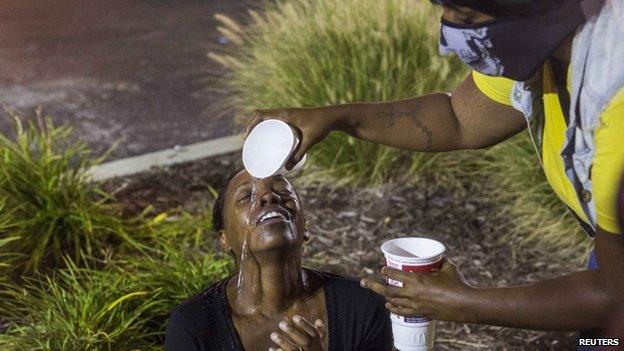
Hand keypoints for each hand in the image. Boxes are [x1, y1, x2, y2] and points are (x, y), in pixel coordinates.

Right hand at [245, 108, 335, 169]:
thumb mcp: (309, 140)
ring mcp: (287, 113)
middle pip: (260, 115)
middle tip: (247, 141)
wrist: (332, 116)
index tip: (247, 137)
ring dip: (257, 124)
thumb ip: (299, 154)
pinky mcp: (291, 117)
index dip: (250, 125)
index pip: (260, 114)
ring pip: (266, 115)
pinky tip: (266, 133)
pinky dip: (266, 123)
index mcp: (284, 114)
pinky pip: (273, 117)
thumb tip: (288, 169)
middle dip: (250, 126)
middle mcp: (283, 112)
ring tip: (253, 138)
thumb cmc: (321, 125)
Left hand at [268, 315, 325, 350]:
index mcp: (319, 347)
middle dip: (293, 331)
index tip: (294, 317)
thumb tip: (318, 320)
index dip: (305, 325)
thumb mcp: (319, 348)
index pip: (314, 334)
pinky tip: (271, 349)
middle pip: (304, 341)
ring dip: (283, 342)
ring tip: (273, 335)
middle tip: (281, 324)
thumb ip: (319, 335)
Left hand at [361, 260, 475, 321]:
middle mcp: (412, 293)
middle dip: (373, 285)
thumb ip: (441, 262)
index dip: (386, 270)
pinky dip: (395, 309)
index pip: (394, 273)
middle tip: (363, 282)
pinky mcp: (421, 313)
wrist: (464, 304)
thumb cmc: (457, 283)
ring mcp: (415, 305)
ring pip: (393, 302)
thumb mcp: (448, 268)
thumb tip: (440, 256)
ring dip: (385, 297)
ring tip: (380, 294)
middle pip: (387, 290)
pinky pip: (403, 312)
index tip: (382, 268)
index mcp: (416, 279)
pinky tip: (390, 308)